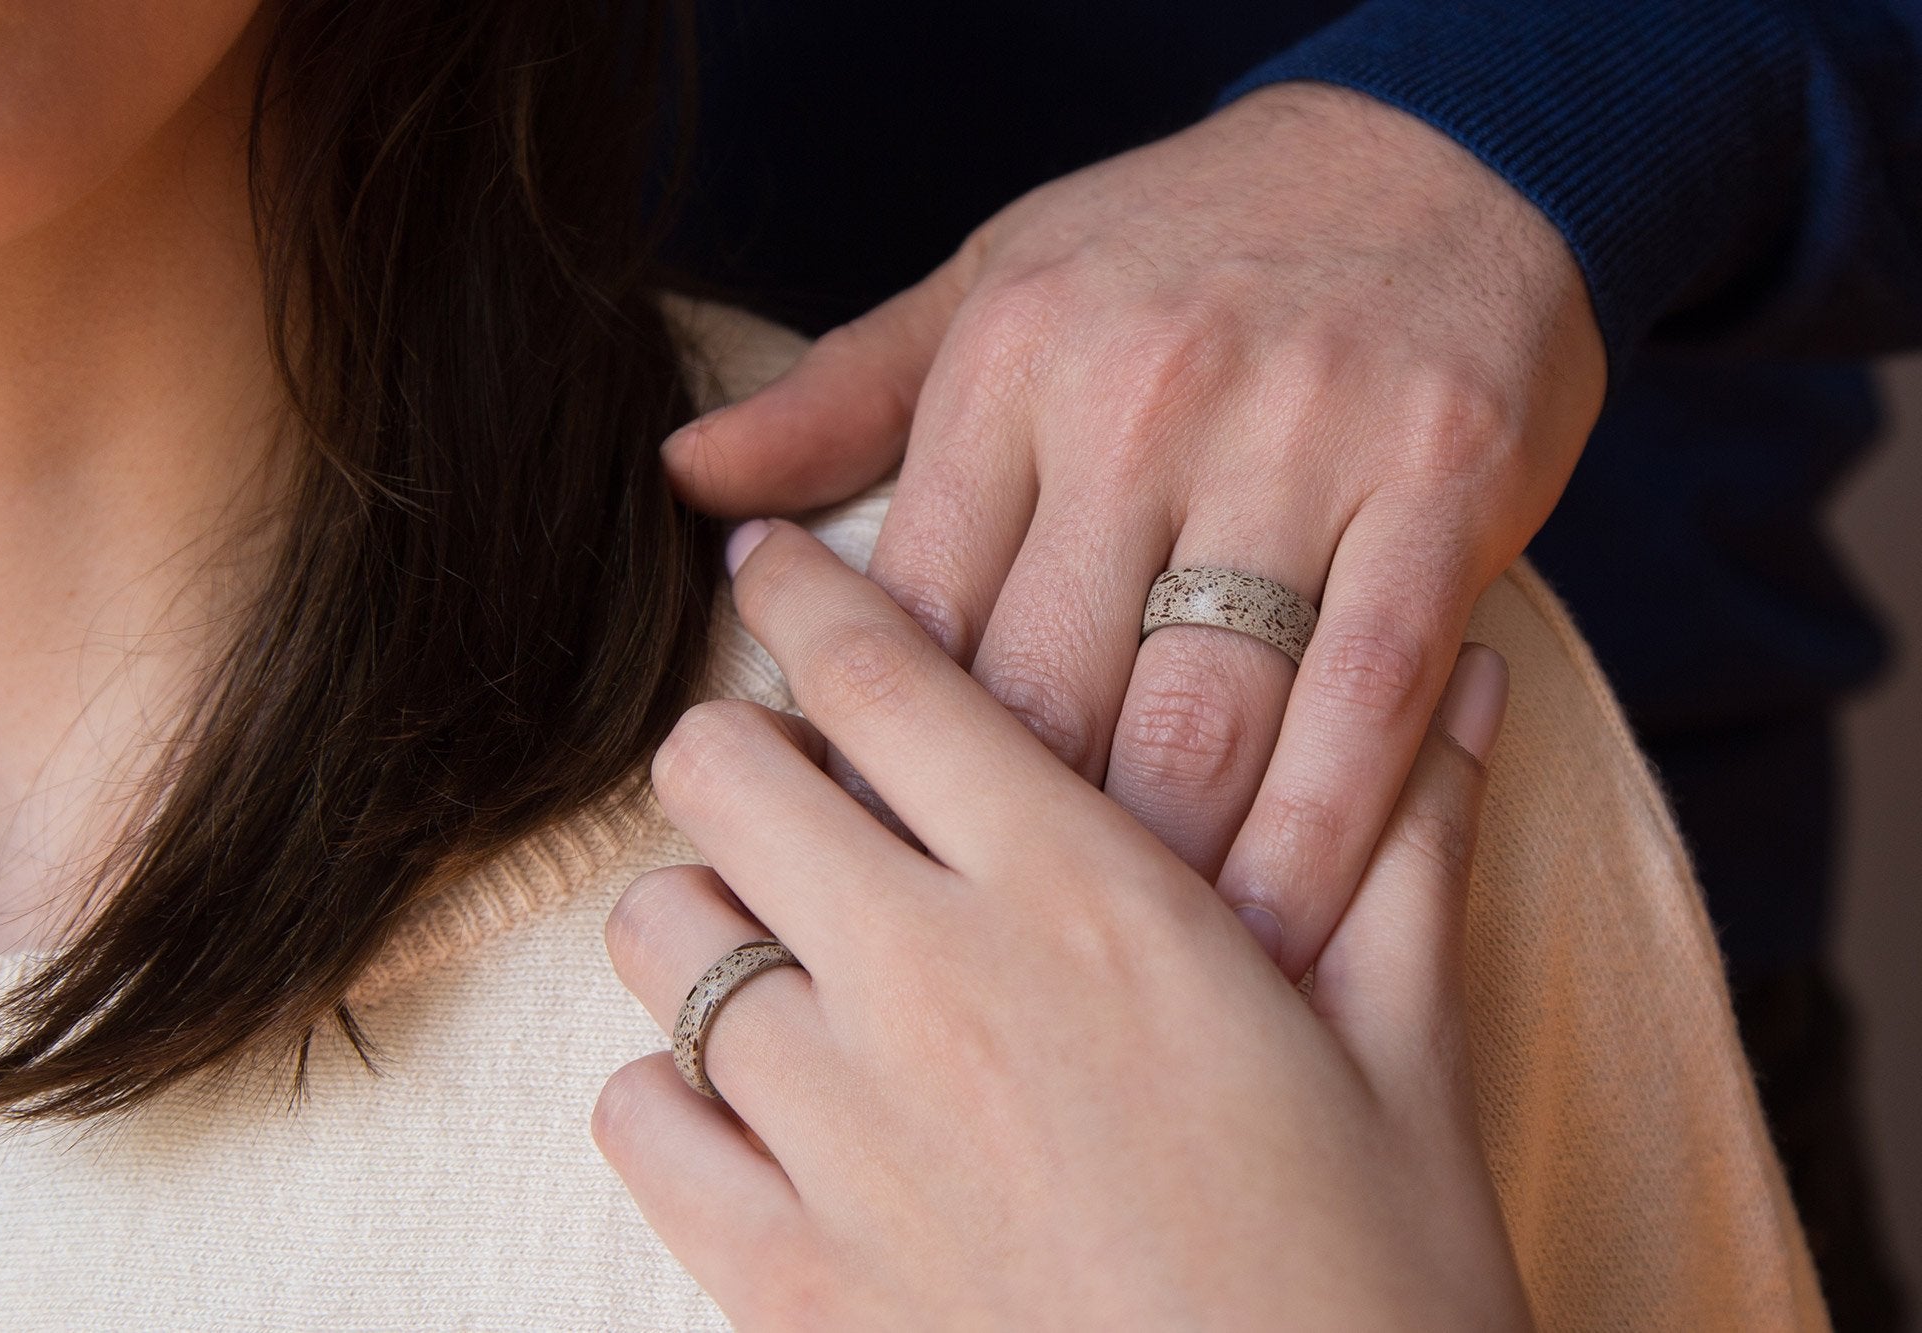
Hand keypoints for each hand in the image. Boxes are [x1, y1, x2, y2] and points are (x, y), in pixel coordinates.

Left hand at [594, 520, 1528, 1329]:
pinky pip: (633, 1117)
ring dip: (704, 915)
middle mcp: (934, 991)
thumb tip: (1466, 683)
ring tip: (787, 949)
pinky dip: (668, 1088)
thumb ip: (1405, 847)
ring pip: (655, 933)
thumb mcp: (1412, 1057)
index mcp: (1090, 904)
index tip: (772, 566)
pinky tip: (761, 1109)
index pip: (883, 678)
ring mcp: (837, 1140)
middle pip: (720, 775)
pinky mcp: (779, 1279)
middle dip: (740, 751)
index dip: (805, 593)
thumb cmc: (1379, 1287)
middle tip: (801, 785)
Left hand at [663, 83, 1602, 976]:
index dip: (867, 785)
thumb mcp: (998, 282)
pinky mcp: (1443, 489)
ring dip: (1142, 892)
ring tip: (1094, 1042)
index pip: (909, 619)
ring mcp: (1298, 444)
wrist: (1442, 147)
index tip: (853, 913)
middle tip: (949, 1020)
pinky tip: (1269, 947)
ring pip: (1194, 714)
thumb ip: (845, 397)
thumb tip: (686, 483)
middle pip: (1033, 693)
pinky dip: (1321, 837)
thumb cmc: (1189, 241)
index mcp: (1008, 366)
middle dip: (982, 874)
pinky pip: (1363, 698)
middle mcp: (1136, 401)